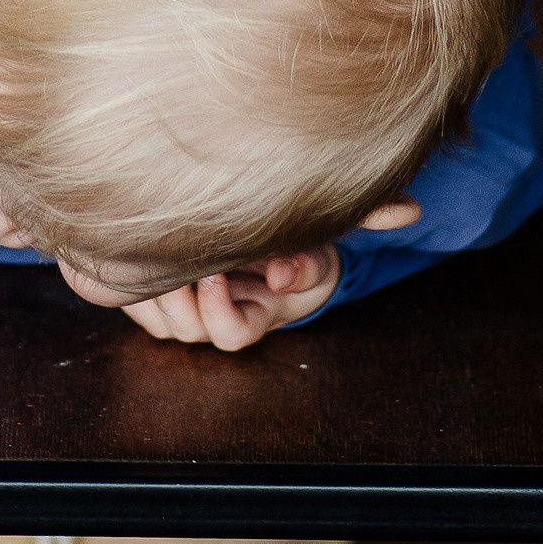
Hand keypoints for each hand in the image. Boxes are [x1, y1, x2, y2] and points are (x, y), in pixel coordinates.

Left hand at [114, 195, 424, 353]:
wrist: (258, 225)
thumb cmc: (293, 229)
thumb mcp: (323, 224)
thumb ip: (363, 216)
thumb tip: (409, 210)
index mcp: (258, 309)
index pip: (232, 333)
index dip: (220, 312)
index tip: (216, 273)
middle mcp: (219, 315)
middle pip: (187, 331)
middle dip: (180, 300)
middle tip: (178, 262)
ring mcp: (186, 309)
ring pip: (158, 321)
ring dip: (154, 290)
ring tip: (154, 252)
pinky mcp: (156, 295)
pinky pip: (135, 304)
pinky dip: (132, 283)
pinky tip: (135, 249)